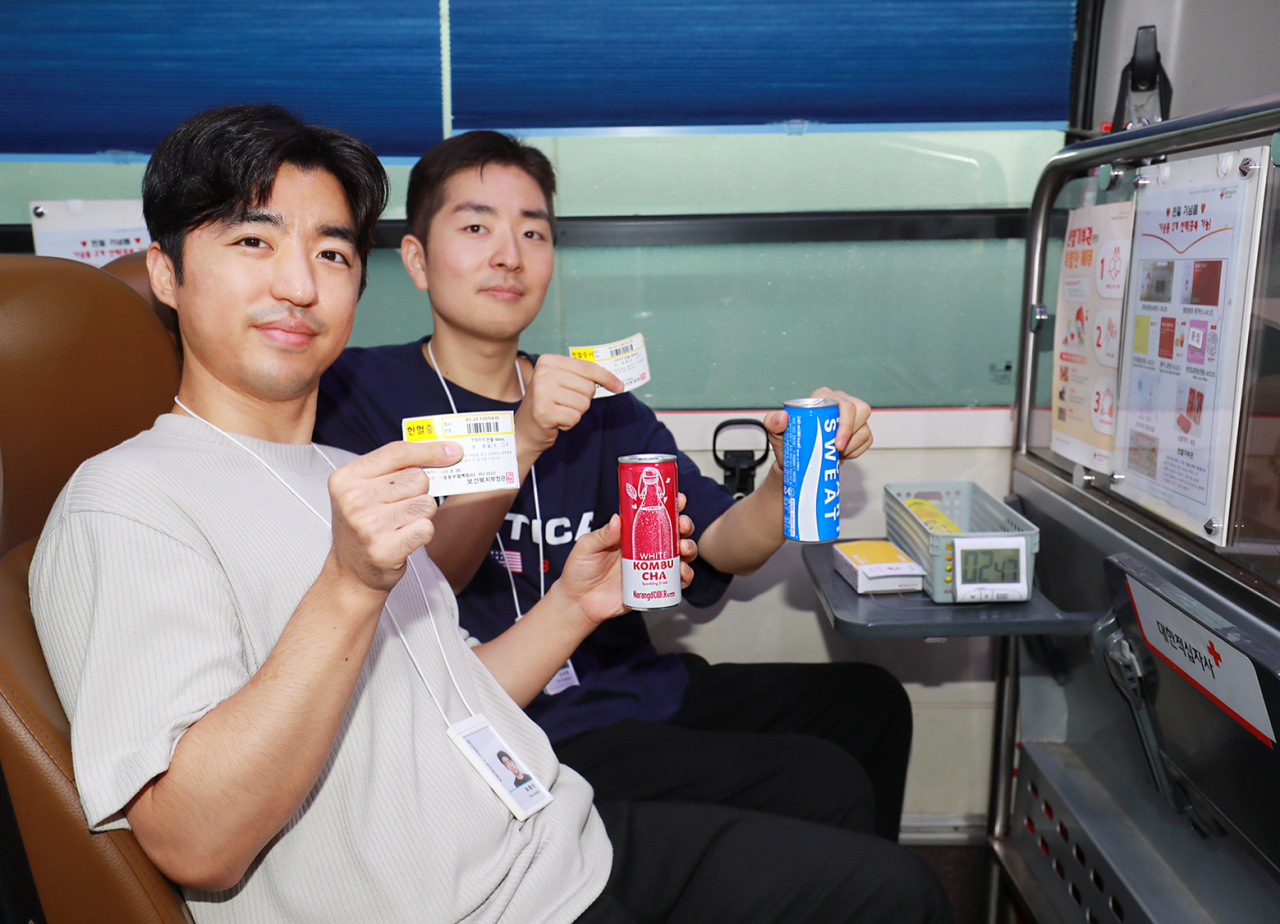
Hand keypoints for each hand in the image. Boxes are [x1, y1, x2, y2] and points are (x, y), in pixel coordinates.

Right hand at [327, 440, 461, 592]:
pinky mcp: (385, 550)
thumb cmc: (363, 525)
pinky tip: (404, 538)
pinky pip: (427, 528)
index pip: (397, 453)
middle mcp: (353, 500)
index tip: (452, 451)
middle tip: (400, 507)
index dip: (429, 450)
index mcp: (346, 478)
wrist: (350, 572)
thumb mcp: (365, 489)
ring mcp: (368, 526)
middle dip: (419, 491)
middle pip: (418, 478)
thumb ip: (396, 467)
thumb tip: (444, 450)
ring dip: (421, 514)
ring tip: (401, 523)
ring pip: (426, 503)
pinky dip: (423, 532)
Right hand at [515, 354, 624, 455]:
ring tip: (559, 411)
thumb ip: (582, 377)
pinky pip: (575, 417)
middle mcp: (543, 373)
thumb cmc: (547, 404)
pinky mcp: (543, 411)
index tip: (618, 386)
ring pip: (583, 403)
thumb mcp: (561, 382)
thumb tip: (614, 381)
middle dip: (583, 399)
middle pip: (588, 387)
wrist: (525, 428)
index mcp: (549, 360)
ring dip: (575, 412)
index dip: (606, 377)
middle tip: (566, 403)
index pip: (587, 367)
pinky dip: (569, 423)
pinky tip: (556, 420)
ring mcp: (542, 391)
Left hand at [557, 494, 697, 625]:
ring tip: (684, 550)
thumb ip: (601, 535)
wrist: (578, 602)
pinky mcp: (652, 587)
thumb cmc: (579, 571)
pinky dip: (685, 576)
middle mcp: (645, 548)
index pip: (654, 515)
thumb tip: (618, 519)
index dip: (670, 506)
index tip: (679, 499)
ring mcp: (651, 568)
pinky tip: (682, 573)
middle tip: (683, 525)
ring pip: (679, 555)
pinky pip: (675, 582)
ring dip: (689, 549)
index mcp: (631, 534)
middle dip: (684, 526)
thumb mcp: (586, 547)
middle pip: (673, 533)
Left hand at [762, 387, 872, 471]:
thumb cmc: (789, 442)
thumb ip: (772, 422)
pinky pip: (868, 438)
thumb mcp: (775, 432)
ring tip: (837, 454)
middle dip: (852, 433)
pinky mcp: (858, 430)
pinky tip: (843, 455)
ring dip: (853, 444)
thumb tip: (783, 417)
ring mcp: (852, 417)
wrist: (797, 461)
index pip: (841, 401)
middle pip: (860, 410)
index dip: (844, 422)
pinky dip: (857, 450)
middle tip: (838, 450)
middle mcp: (840, 402)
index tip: (837, 443)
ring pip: (865, 427)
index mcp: (823, 397)